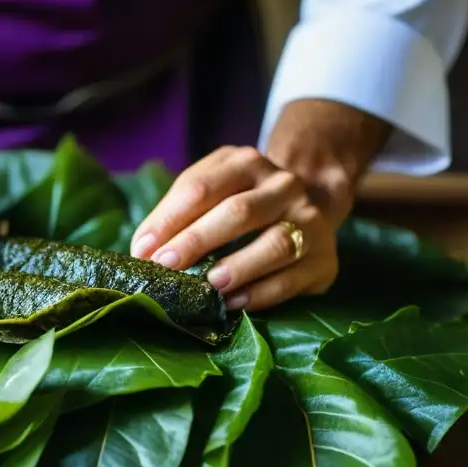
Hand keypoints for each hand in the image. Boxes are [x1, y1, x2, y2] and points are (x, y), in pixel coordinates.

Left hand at [130, 145, 338, 311]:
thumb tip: (142, 251)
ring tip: (208, 284)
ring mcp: (309, 221)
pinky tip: (233, 302)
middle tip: (165, 266)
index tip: (143, 250)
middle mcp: (283, 186)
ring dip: (238, 266)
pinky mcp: (325, 260)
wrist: (314, 205)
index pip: (201, 188)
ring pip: (276, 244)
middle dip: (197, 240)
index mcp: (245, 164)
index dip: (169, 219)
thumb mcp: (209, 191)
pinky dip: (261, 293)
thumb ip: (174, 214)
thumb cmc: (241, 203)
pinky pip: (292, 279)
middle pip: (239, 212)